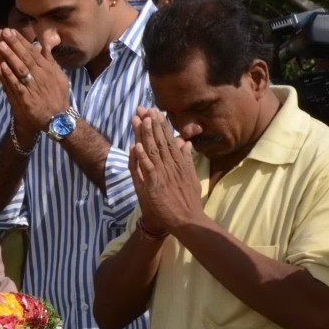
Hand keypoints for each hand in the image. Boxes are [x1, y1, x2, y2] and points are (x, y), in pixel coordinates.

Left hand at [0, 27, 70, 137]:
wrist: (58, 119)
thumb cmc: (57, 96)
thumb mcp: (59, 75)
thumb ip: (50, 60)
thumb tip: (44, 44)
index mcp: (48, 69)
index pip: (33, 52)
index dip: (21, 41)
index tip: (11, 31)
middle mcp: (40, 76)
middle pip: (25, 57)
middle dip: (14, 44)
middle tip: (3, 32)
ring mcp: (33, 87)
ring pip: (19, 69)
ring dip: (8, 57)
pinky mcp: (26, 99)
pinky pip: (15, 85)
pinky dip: (7, 75)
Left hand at [129, 106, 203, 232]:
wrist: (188, 220)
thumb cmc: (189, 201)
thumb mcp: (191, 176)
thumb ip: (188, 159)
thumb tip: (186, 142)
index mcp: (180, 163)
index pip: (169, 140)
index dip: (161, 125)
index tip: (156, 112)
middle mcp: (172, 165)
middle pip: (160, 141)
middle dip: (151, 124)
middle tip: (144, 109)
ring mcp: (164, 174)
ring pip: (153, 151)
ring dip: (145, 135)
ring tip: (140, 120)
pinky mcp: (156, 185)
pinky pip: (147, 168)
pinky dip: (142, 157)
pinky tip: (136, 146)